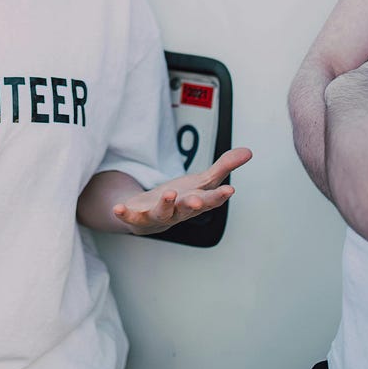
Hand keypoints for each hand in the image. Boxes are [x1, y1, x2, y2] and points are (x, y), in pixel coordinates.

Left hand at [112, 147, 252, 234]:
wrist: (151, 217)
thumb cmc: (181, 198)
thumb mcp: (202, 181)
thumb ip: (224, 167)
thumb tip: (249, 151)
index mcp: (196, 201)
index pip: (211, 199)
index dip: (220, 196)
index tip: (230, 190)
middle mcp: (179, 211)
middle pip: (188, 209)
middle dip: (194, 205)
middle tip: (199, 201)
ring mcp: (158, 214)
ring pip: (163, 212)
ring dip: (166, 205)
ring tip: (168, 194)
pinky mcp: (138, 216)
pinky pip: (131, 216)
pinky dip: (125, 214)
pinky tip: (118, 208)